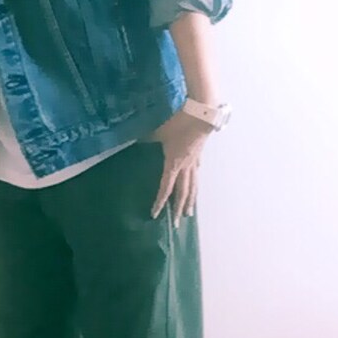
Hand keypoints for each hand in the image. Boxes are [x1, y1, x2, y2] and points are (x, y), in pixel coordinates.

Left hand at [144, 109, 212, 224]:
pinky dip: (195, 183)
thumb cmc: (179, 122)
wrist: (202, 114)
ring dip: (190, 201)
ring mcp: (194, 162)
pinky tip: (195, 184)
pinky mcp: (199, 154)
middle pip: (182, 192)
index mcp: (173, 163)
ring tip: (189, 213)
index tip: (155, 214)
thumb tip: (135, 139)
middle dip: (178, 209)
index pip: (165, 188)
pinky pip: (196, 173)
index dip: (160, 202)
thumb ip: (146, 137)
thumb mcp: (158, 130)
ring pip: (193, 186)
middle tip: (176, 224)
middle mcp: (185, 167)